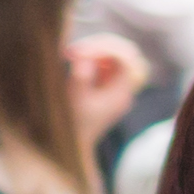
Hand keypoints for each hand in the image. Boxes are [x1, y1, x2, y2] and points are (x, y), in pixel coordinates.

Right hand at [63, 34, 149, 149]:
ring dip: (94, 50)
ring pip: (114, 56)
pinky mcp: (104, 86)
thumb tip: (85, 56)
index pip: (126, 60)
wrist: (68, 146)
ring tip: (70, 56)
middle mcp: (122, 90)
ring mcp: (114, 87)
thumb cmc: (69, 125)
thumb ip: (80, 77)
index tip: (79, 53)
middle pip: (124, 54)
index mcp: (121, 94)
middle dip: (100, 46)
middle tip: (73, 52)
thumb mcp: (72, 100)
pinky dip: (91, 57)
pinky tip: (73, 59)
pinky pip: (104, 62)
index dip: (104, 49)